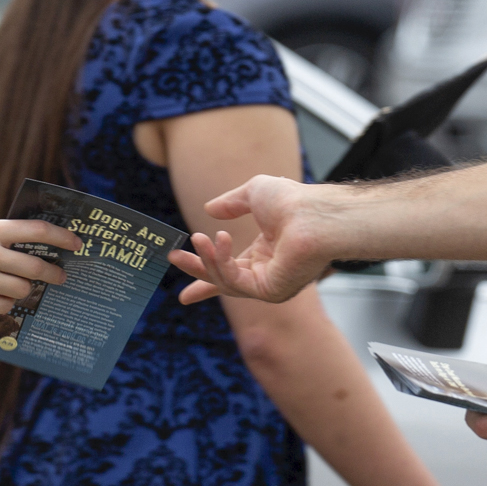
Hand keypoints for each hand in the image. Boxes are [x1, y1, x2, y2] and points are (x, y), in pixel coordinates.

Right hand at [0, 218, 78, 320]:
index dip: (62, 237)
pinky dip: (2, 305)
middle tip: (61, 278)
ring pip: (22, 289)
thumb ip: (0, 238)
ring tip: (10, 287)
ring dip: (22, 291)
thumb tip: (39, 246)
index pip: (36, 230)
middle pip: (36, 266)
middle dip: (53, 274)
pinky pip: (5, 307)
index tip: (78, 243)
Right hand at [169, 174, 330, 304]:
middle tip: (173, 257)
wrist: (313, 213)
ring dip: (206, 259)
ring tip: (196, 238)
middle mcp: (267, 272)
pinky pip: (234, 279)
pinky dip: (222, 261)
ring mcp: (269, 285)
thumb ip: (231, 202)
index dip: (206, 275)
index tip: (185, 293)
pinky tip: (218, 239)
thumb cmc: (294, 201)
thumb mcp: (254, 192)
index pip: (230, 269)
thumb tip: (209, 208)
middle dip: (197, 269)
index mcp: (265, 253)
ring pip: (225, 280)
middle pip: (222, 279)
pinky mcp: (269, 292)